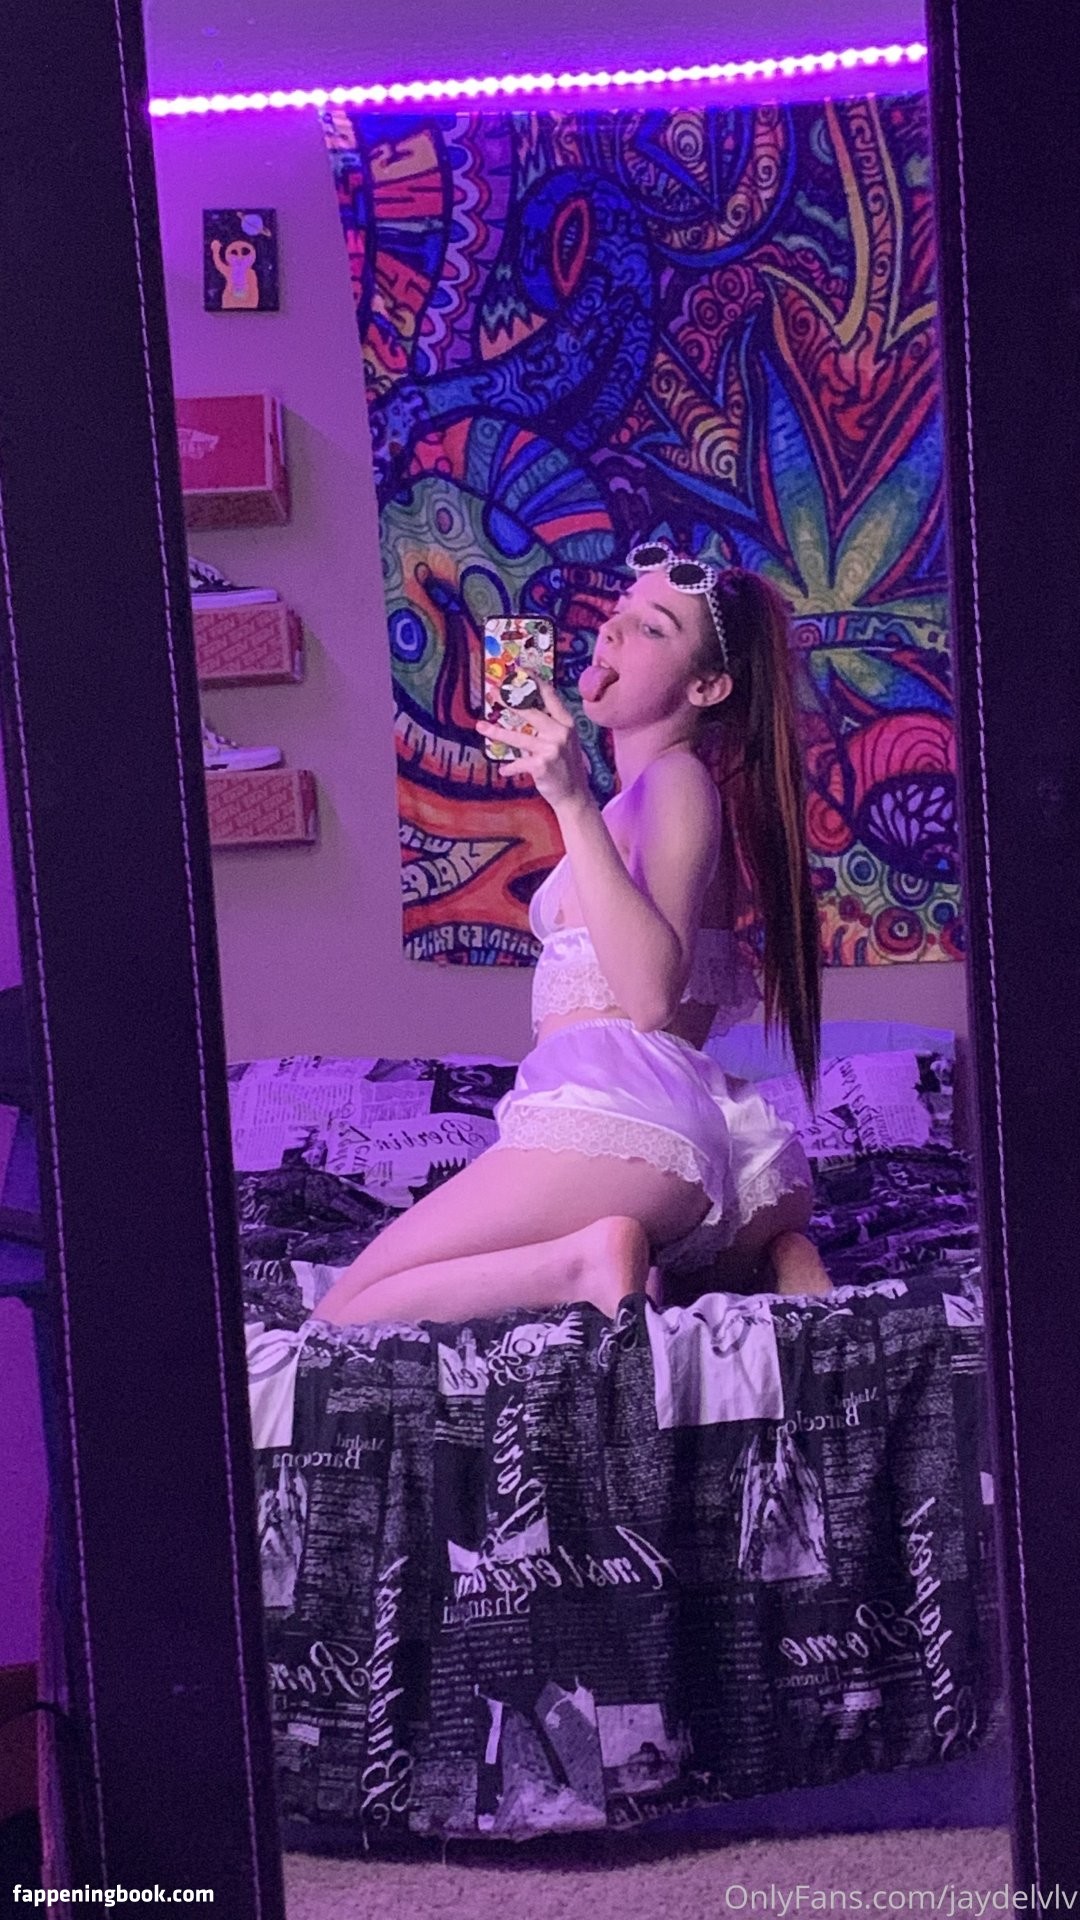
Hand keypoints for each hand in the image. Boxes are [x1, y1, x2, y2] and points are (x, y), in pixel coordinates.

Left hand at [476, 680, 591, 811]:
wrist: (574, 795)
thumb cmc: (566, 766)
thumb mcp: (564, 741)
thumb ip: (549, 726)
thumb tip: (524, 712)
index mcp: (567, 723)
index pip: (550, 696)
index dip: (534, 682)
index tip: (520, 671)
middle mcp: (560, 733)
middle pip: (530, 712)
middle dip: (510, 701)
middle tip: (493, 694)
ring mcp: (551, 749)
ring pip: (518, 737)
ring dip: (497, 732)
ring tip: (481, 726)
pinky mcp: (541, 765)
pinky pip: (518, 763)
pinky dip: (509, 768)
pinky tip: (504, 770)